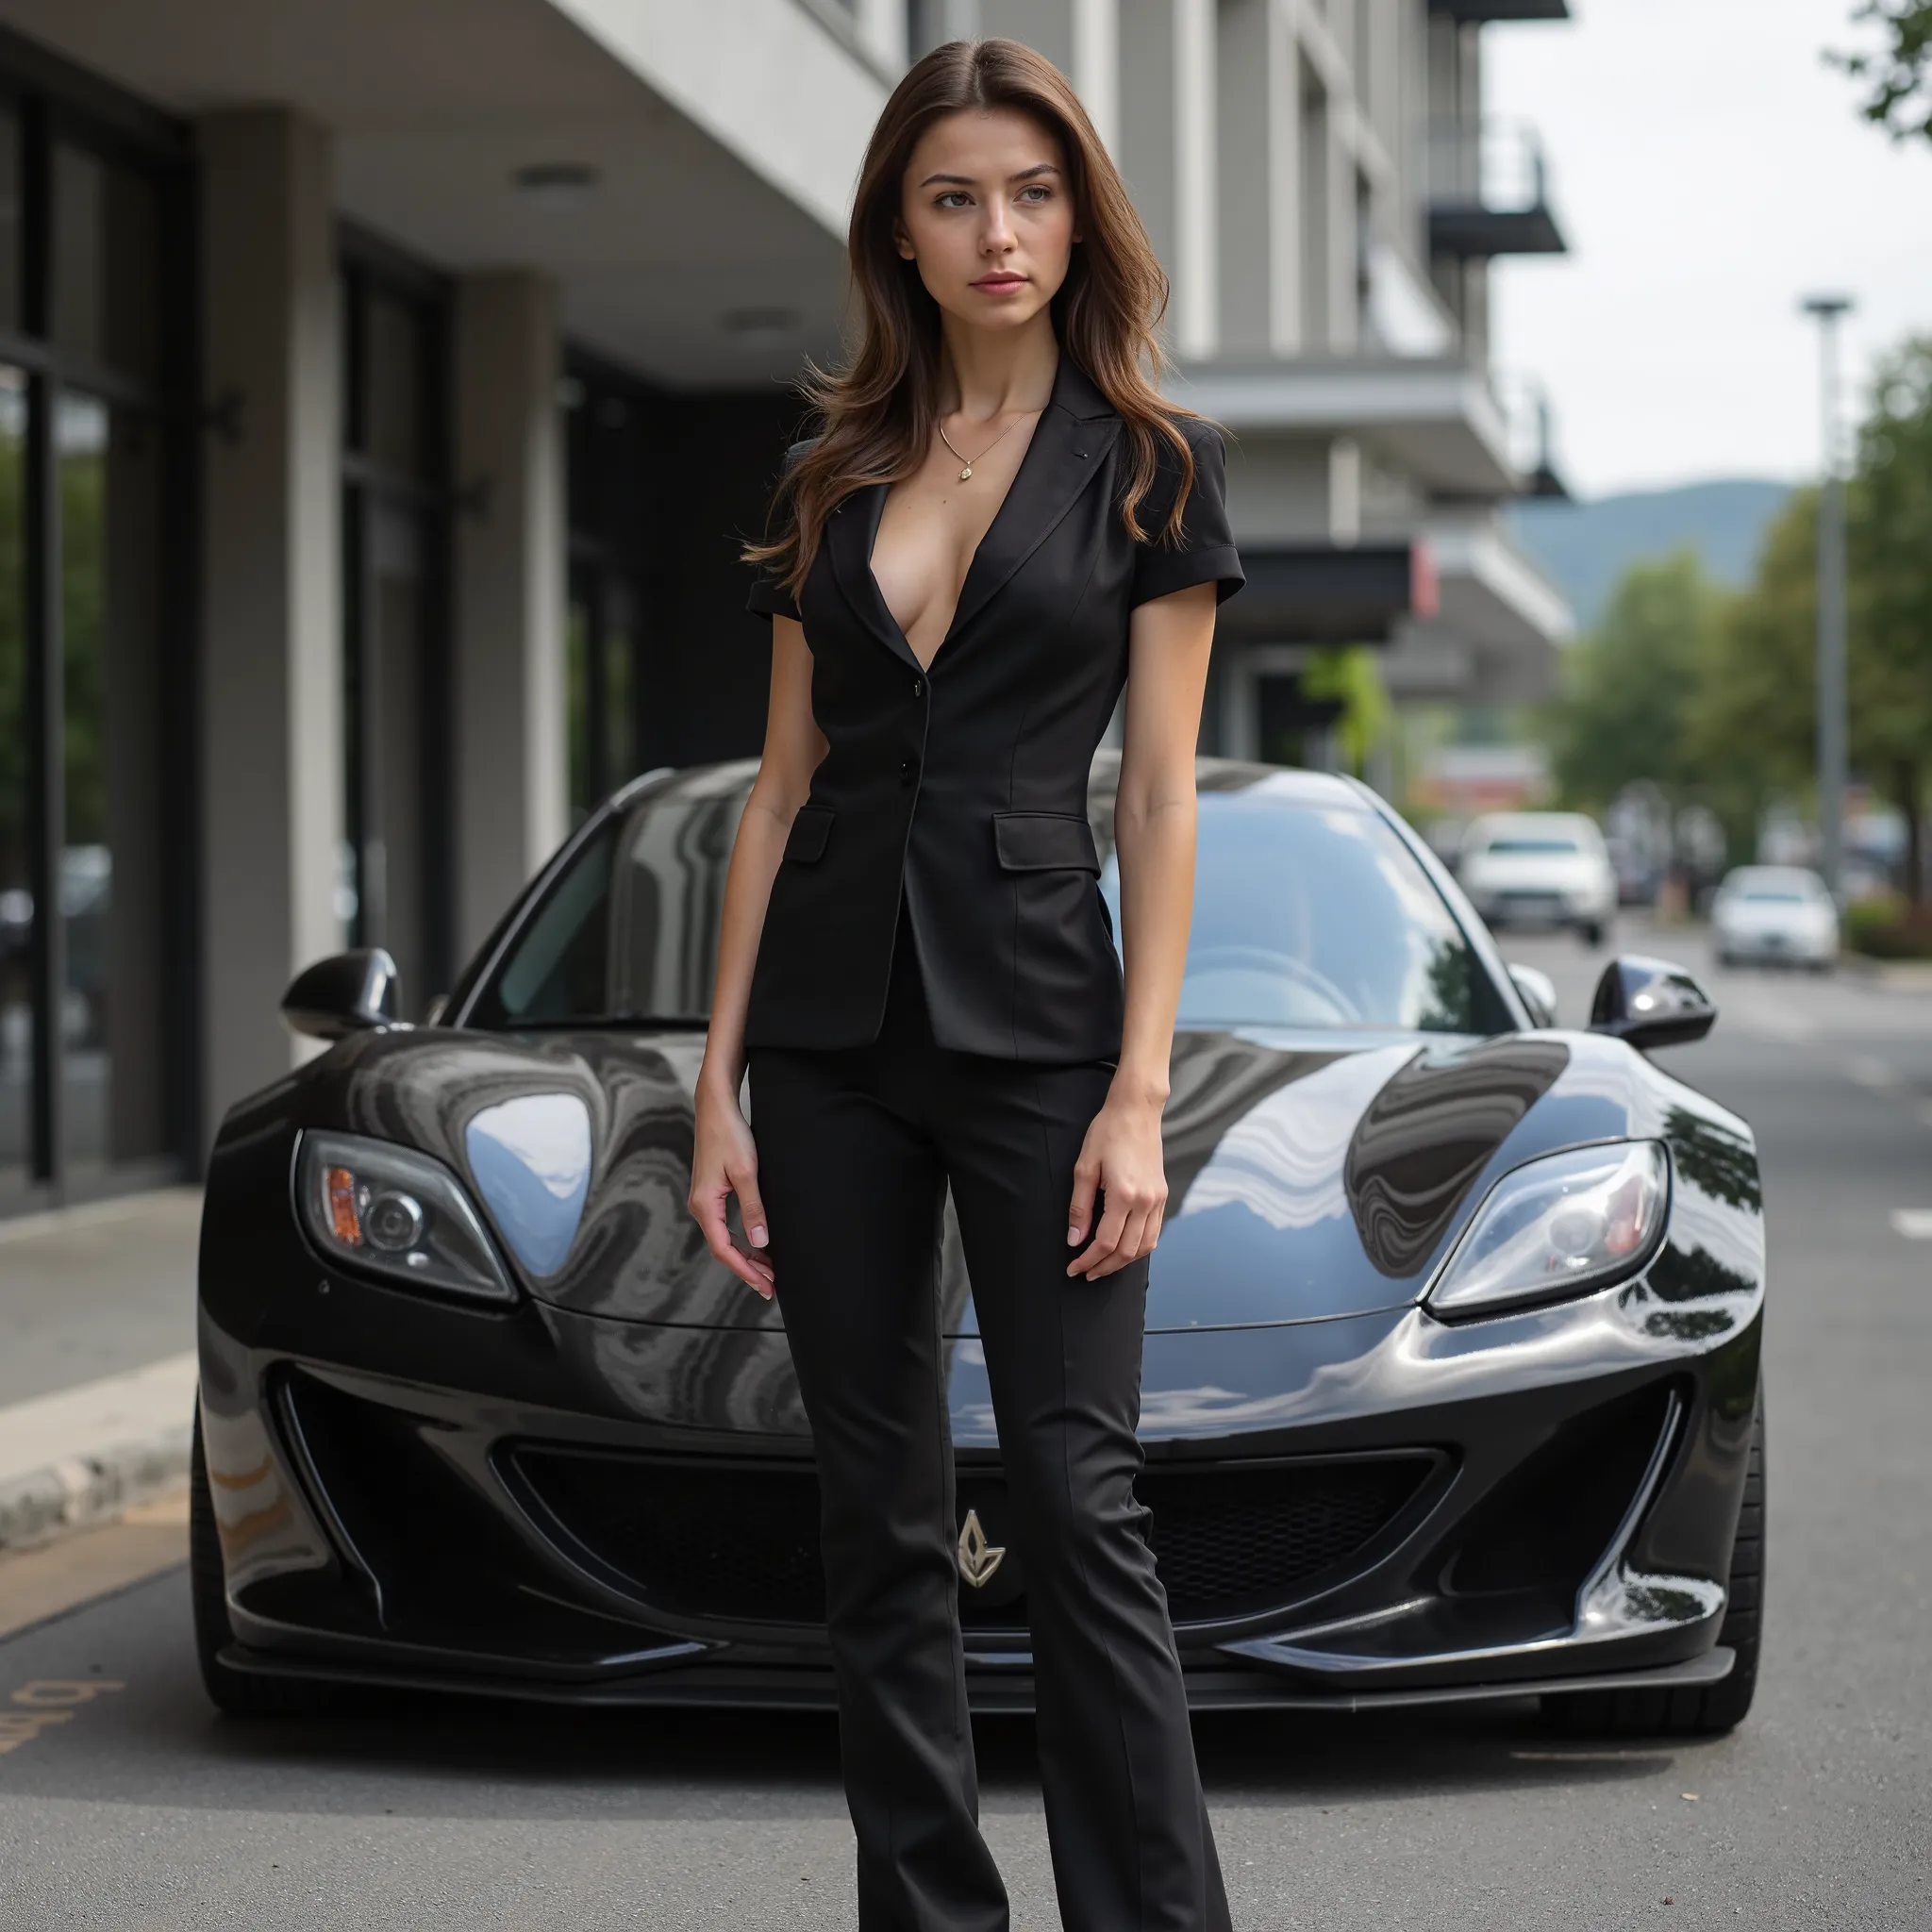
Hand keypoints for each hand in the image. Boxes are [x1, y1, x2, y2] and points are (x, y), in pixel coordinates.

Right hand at [687, 1082, 775, 1298]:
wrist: (716, 1108)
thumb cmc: (730, 1135)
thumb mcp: (747, 1173)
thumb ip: (753, 1208)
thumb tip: (759, 1241)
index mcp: (705, 1205)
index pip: (724, 1250)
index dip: (745, 1272)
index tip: (765, 1286)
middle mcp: (700, 1206)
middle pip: (723, 1249)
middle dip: (748, 1269)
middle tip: (772, 1285)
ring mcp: (704, 1200)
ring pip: (724, 1239)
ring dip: (746, 1256)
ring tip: (770, 1270)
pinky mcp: (711, 1193)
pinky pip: (724, 1226)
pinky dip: (741, 1239)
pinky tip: (757, 1244)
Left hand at [1065, 1087, 1167, 1279]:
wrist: (1137, 1111)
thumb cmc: (1107, 1134)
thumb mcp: (1084, 1168)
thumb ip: (1080, 1207)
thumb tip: (1075, 1239)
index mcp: (1124, 1195)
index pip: (1105, 1242)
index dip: (1088, 1260)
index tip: (1073, 1268)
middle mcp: (1145, 1202)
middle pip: (1126, 1251)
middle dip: (1104, 1267)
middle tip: (1085, 1272)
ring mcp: (1158, 1200)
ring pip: (1144, 1247)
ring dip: (1122, 1262)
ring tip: (1102, 1266)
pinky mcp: (1163, 1195)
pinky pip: (1153, 1233)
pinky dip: (1138, 1248)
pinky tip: (1123, 1249)